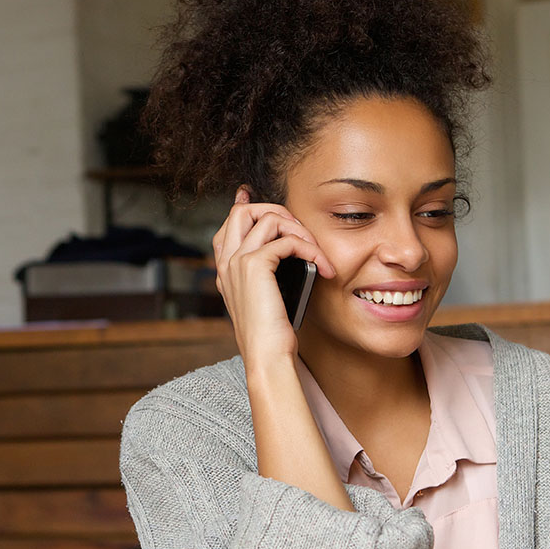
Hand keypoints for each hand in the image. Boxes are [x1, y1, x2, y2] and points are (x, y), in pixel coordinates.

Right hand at [212, 187, 335, 365]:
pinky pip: (287, 240)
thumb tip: (292, 255)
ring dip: (300, 229)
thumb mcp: (269, 300)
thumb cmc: (273, 335)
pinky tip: (323, 266)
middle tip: (301, 230)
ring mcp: (238, 262)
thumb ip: (271, 276)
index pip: (228, 227)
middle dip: (276, 210)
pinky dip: (310, 248)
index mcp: (226, 271)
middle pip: (243, 211)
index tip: (249, 193)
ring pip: (268, 218)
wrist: (267, 355)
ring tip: (317, 252)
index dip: (242, 207)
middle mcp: (227, 263)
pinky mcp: (255, 265)